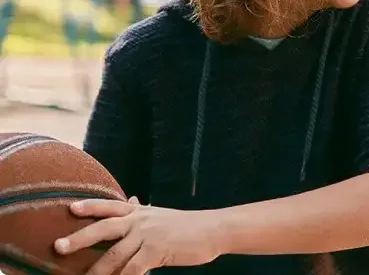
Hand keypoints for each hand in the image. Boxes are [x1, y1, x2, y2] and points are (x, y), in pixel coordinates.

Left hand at [54, 199, 221, 274]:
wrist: (213, 229)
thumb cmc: (187, 225)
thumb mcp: (161, 213)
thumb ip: (142, 208)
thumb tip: (130, 197)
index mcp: (140, 211)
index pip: (110, 205)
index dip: (90, 206)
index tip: (70, 208)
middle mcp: (140, 220)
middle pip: (104, 227)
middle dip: (80, 238)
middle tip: (59, 246)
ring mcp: (148, 236)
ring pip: (114, 254)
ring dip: (97, 269)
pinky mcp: (157, 251)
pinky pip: (133, 269)